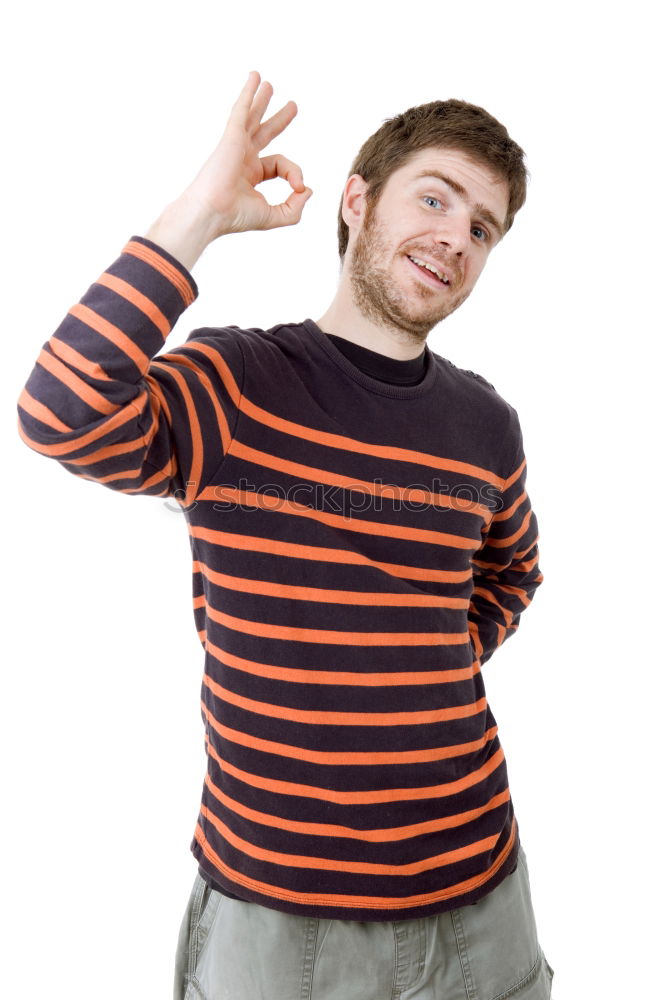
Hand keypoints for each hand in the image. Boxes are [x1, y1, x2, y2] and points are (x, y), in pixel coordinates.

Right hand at [179, 70, 311, 237]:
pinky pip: (241, 110)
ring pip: (250, 116)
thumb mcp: (274, 216)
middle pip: (264, 133)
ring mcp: (235, 145)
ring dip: (260, 99)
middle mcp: (242, 158)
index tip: (298, 187)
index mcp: (251, 175)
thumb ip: (294, 208)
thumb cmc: (235, 217)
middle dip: (279, 119)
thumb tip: (307, 190)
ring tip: (267, 83)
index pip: (280, 165)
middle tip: (292, 106)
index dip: (295, 174)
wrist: (212, 212)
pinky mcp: (231, 136)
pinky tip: (255, 78)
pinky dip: (248, 94)